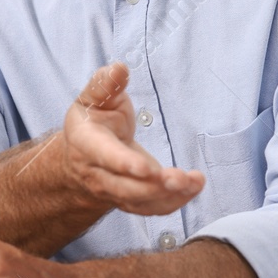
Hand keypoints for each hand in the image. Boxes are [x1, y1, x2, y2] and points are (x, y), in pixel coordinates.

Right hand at [61, 62, 203, 216]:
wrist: (83, 156)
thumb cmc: (94, 119)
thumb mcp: (94, 98)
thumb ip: (105, 84)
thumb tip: (119, 68)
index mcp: (86, 143)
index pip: (104, 156)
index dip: (123, 163)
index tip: (146, 167)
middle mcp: (97, 173)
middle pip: (124, 187)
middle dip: (153, 186)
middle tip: (180, 178)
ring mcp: (113, 191)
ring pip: (140, 203)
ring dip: (169, 196)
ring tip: (194, 182)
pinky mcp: (131, 201)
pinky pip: (152, 209)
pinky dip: (175, 202)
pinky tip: (194, 187)